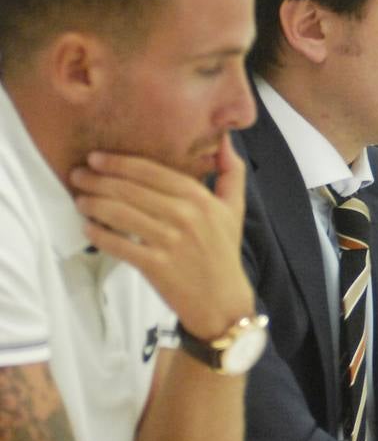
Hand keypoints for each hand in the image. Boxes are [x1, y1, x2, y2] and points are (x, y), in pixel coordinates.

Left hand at [70, 135, 254, 338]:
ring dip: (94, 204)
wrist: (222, 300)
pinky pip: (119, 245)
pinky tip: (88, 228)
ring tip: (80, 199)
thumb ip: (232, 171)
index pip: (152, 171)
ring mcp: (170, 242)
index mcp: (201, 198)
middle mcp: (186, 217)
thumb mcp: (235, 207)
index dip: (120, 162)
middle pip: (131, 190)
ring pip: (121, 215)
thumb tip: (226, 140)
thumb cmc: (223, 250)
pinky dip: (99, 235)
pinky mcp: (156, 266)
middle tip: (79, 175)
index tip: (98, 157)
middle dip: (99, 179)